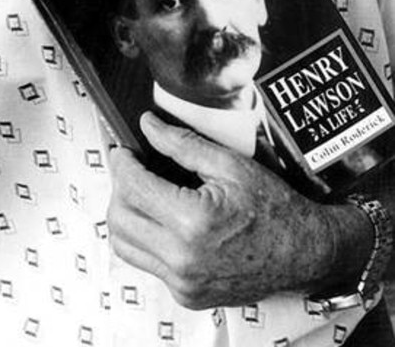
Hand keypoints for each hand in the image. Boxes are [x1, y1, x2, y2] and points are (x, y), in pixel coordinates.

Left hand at [107, 112, 371, 308]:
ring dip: (125, 214)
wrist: (303, 253)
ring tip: (143, 191)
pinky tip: (163, 218)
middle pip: (119, 217)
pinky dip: (145, 238)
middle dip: (119, 186)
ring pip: (125, 245)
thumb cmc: (274, 208)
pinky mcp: (186, 296)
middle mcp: (183, 260)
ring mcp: (183, 283)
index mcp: (192, 222)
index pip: (131, 187)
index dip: (121, 162)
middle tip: (132, 167)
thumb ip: (181, 144)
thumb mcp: (229, 164)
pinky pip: (147, 263)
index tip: (123, 148)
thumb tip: (147, 125)